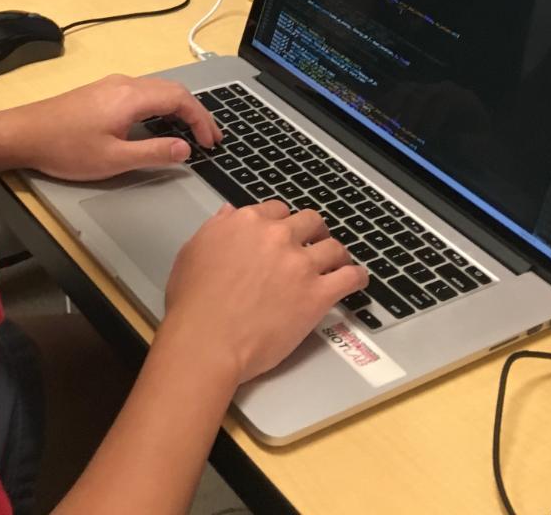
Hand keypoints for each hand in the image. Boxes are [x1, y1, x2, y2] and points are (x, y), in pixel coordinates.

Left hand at [0, 74, 219, 180]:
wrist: (23, 133)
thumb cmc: (66, 149)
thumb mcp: (114, 159)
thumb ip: (153, 153)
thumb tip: (185, 149)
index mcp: (131, 97)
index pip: (180, 99)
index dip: (202, 119)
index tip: (211, 143)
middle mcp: (125, 83)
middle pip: (172, 89)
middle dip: (195, 112)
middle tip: (210, 138)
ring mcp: (112, 84)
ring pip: (157, 89)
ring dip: (178, 108)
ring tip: (191, 132)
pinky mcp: (101, 91)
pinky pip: (143, 92)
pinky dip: (162, 106)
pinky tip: (161, 124)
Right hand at [163, 203, 367, 384]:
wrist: (207, 339)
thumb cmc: (194, 302)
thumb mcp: (193, 251)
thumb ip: (216, 227)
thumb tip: (229, 213)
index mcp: (247, 222)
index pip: (276, 210)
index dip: (282, 222)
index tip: (285, 232)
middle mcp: (277, 236)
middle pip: (309, 221)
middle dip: (313, 231)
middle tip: (314, 243)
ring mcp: (300, 264)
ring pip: (333, 246)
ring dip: (336, 253)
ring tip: (338, 262)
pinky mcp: (317, 294)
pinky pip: (349, 277)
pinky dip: (357, 277)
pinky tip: (357, 280)